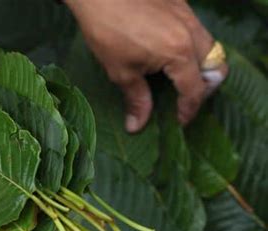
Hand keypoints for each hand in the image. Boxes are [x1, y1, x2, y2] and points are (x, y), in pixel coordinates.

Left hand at [65, 0, 228, 131]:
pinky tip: (170, 53)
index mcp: (179, 53)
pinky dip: (193, 48)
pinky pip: (198, 31)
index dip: (188, 110)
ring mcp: (189, 16)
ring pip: (211, 48)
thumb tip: (136, 126)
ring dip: (202, 67)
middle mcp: (191, 34)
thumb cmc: (106, 31)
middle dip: (205, 88)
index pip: (194, 90)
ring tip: (179, 78)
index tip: (180, 122)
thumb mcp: (120, 71)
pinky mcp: (181, 5)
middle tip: (185, 99)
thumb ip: (136, 99)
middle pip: (217, 68)